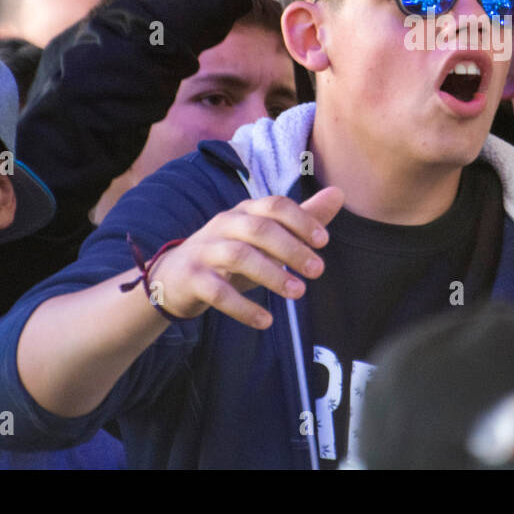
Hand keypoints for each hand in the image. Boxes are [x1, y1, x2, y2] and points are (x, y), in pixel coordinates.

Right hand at [150, 187, 343, 328]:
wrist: (175, 278)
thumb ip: (302, 218)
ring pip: (239, 256)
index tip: (324, 241)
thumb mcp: (266, 236)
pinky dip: (243, 307)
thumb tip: (338, 193)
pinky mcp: (192, 278)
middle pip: (259, 229)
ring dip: (272, 274)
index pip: (274, 205)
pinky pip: (218, 292)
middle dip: (291, 248)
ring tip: (298, 293)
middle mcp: (224, 225)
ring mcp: (205, 250)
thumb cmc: (230, 254)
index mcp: (244, 211)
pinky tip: (266, 320)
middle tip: (318, 270)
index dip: (300, 219)